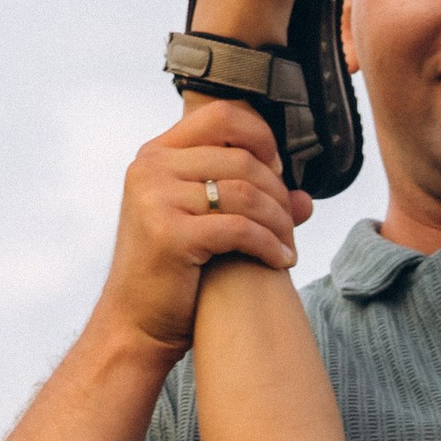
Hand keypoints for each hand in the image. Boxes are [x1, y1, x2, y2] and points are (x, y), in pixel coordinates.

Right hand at [104, 101, 309, 358]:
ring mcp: (157, 199)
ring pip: (245, 193)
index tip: (277, 171)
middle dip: (277, 192)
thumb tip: (306, 199)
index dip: (261, 136)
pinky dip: (269, 245)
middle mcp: (151, 169)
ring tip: (288, 245)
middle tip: (290, 222)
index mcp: (155, 155)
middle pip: (241, 158)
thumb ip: (248, 202)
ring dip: (278, 221)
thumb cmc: (172, 276)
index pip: (221, 115)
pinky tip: (282, 261)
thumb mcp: (204, 225)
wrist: (134, 325)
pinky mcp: (170, 234)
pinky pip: (240, 229)